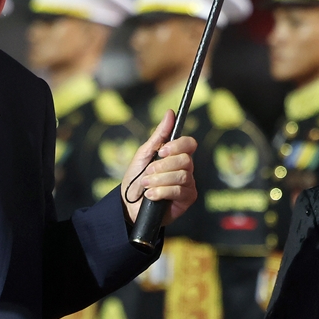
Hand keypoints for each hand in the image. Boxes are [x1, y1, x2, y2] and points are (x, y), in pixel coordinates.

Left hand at [122, 109, 197, 225]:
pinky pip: (179, 191)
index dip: (177, 146)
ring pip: (182, 176)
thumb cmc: (136, 178)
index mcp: (176, 156)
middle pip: (185, 160)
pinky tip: (151, 195)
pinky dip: (162, 192)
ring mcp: (188, 184)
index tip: (161, 151)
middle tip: (148, 172)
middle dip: (162, 166)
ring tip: (146, 185)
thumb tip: (170, 113)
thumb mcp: (143, 154)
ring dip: (159, 180)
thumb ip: (158, 135)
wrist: (128, 205)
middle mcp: (186, 169)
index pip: (189, 144)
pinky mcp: (186, 200)